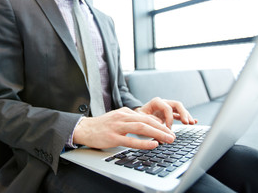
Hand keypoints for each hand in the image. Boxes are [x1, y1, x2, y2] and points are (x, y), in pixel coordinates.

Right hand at [72, 98, 196, 149]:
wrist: (84, 128)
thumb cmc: (101, 125)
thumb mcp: (117, 118)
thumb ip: (130, 120)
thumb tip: (146, 124)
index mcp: (125, 112)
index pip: (146, 117)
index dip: (160, 124)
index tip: (169, 131)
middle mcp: (122, 117)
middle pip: (147, 121)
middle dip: (163, 129)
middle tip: (173, 136)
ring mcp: (117, 127)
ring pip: (141, 128)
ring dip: (157, 134)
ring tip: (168, 140)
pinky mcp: (112, 137)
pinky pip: (131, 140)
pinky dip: (143, 142)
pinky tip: (153, 145)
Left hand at [135, 97, 197, 128]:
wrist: (137, 116)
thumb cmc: (138, 117)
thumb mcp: (140, 118)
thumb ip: (149, 119)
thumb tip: (160, 124)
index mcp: (156, 102)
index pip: (167, 107)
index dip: (169, 118)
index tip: (168, 128)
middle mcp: (163, 103)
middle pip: (176, 104)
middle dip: (183, 113)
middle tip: (186, 122)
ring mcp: (167, 107)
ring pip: (180, 109)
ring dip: (186, 115)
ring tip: (191, 122)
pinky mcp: (170, 113)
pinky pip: (180, 114)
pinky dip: (186, 117)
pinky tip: (193, 121)